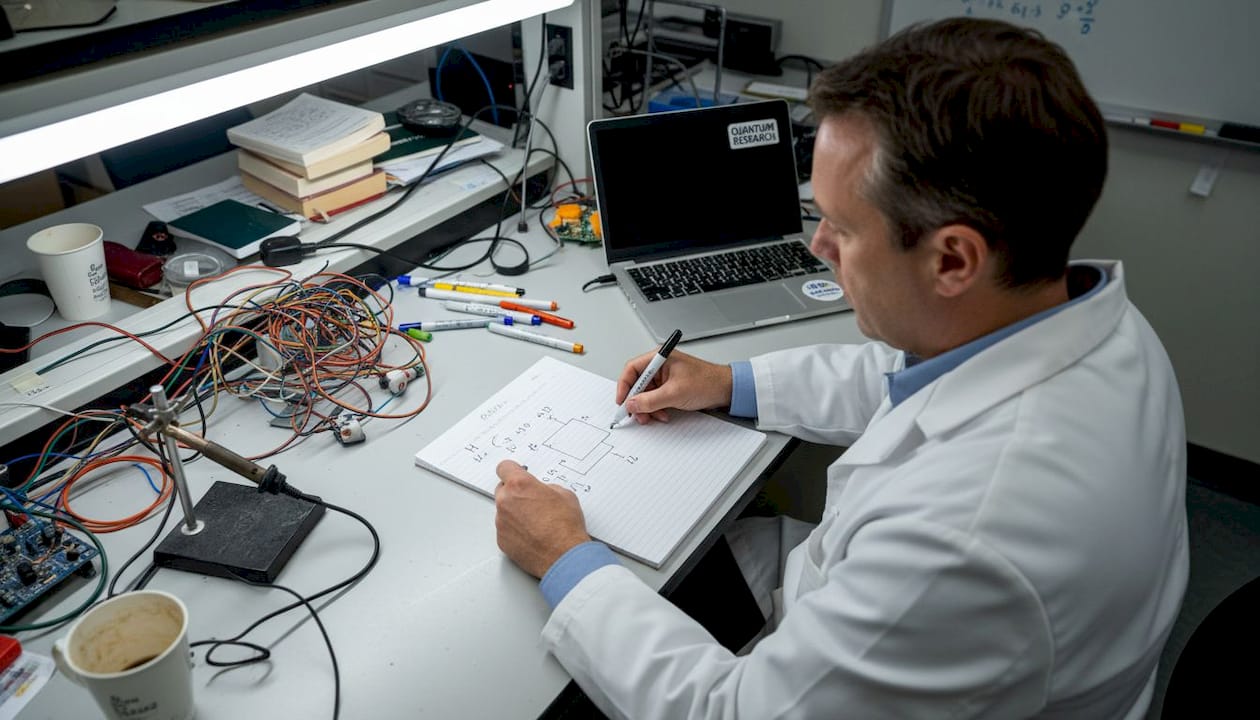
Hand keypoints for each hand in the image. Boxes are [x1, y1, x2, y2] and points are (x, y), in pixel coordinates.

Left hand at [494, 460, 590, 577]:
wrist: (563, 556)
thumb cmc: (566, 527)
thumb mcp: (565, 495)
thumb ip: (546, 488)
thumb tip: (542, 492)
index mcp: (520, 485)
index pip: (504, 468)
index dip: (511, 470)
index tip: (514, 473)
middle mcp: (506, 502)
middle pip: (502, 490)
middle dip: (515, 493)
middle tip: (531, 501)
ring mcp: (501, 522)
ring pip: (504, 511)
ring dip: (515, 513)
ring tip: (535, 523)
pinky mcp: (501, 540)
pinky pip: (505, 529)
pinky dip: (515, 531)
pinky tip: (532, 536)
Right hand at [614, 349, 732, 424]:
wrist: (726, 390)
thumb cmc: (707, 382)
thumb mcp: (674, 393)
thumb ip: (650, 400)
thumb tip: (632, 404)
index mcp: (660, 358)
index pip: (632, 369)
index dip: (624, 385)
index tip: (622, 401)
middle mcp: (660, 366)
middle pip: (637, 384)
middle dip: (637, 401)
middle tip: (637, 414)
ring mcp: (665, 378)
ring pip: (645, 394)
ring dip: (647, 408)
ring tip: (653, 417)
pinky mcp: (670, 388)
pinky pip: (655, 399)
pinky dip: (656, 409)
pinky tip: (662, 415)